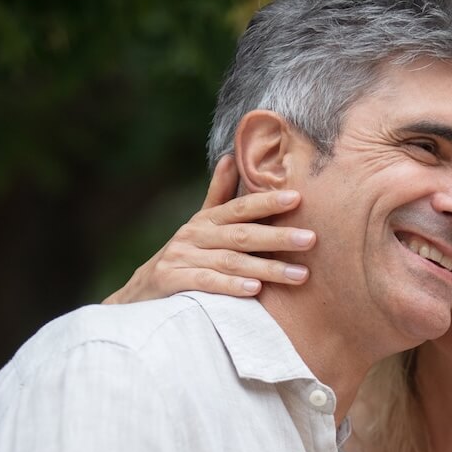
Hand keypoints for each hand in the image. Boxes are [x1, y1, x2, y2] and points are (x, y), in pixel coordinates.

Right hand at [103, 155, 316, 302]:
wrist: (140, 294)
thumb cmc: (182, 258)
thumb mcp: (199, 226)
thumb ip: (217, 196)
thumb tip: (231, 158)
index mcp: (206, 221)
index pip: (240, 207)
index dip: (267, 201)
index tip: (298, 198)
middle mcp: (194, 236)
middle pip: (242, 234)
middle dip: (279, 236)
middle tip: (311, 239)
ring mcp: (181, 258)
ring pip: (230, 261)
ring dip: (267, 268)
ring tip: (299, 275)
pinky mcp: (172, 281)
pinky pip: (206, 283)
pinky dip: (230, 286)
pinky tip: (254, 289)